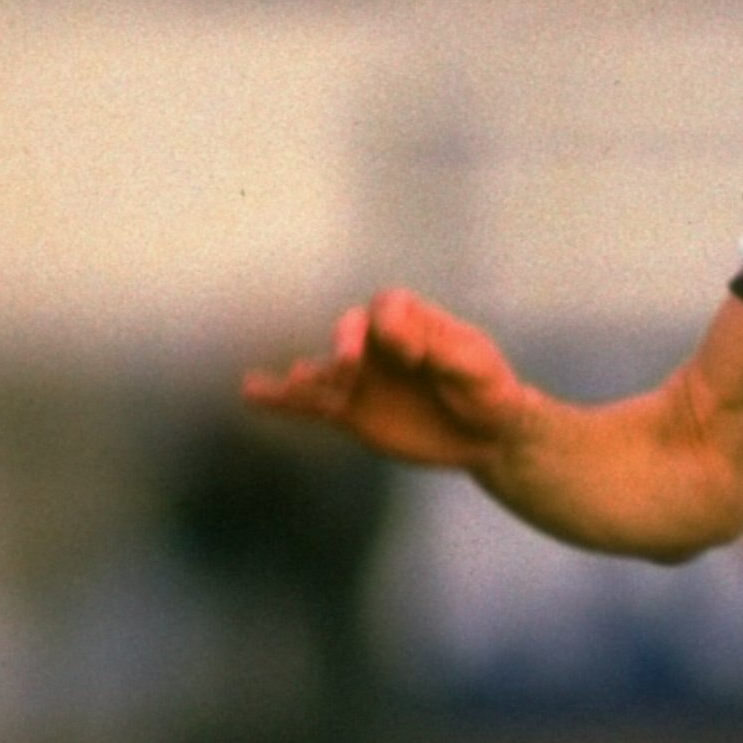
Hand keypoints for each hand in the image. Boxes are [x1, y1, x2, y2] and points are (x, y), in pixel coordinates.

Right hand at [242, 291, 531, 471]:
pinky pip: (313, 405)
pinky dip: (283, 402)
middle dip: (346, 344)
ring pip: (326, 370)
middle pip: (351, 330)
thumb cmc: (488, 389)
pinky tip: (253, 395)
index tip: (413, 356)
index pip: (390, 308)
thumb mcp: (477, 366)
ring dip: (306, 377)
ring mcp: (363, 378)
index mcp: (414, 322)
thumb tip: (400, 340)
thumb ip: (443, 349)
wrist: (489, 435)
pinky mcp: (352, 412)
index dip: (394, 327)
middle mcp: (380, 344)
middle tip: (348, 367)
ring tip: (290, 382)